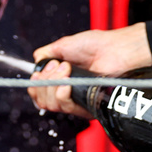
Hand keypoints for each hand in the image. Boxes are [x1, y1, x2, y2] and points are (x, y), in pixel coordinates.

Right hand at [28, 25, 151, 114]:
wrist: (115, 50)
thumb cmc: (96, 45)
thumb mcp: (64, 45)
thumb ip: (46, 53)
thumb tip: (35, 60)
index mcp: (61, 77)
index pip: (39, 91)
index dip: (36, 84)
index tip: (42, 70)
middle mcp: (67, 90)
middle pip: (42, 100)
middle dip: (44, 82)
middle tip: (58, 66)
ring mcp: (77, 99)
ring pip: (52, 105)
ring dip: (53, 85)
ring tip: (66, 69)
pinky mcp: (87, 106)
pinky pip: (66, 107)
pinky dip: (62, 94)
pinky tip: (67, 83)